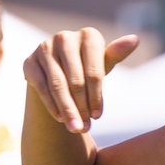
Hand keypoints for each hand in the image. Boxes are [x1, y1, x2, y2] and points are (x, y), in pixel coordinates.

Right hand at [23, 28, 138, 132]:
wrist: (60, 69)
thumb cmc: (89, 66)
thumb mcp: (104, 63)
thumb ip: (117, 54)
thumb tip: (135, 39)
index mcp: (89, 35)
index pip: (94, 71)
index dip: (96, 96)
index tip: (99, 116)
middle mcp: (65, 37)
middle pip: (75, 80)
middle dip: (81, 107)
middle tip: (85, 128)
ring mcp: (45, 48)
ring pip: (57, 85)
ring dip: (67, 110)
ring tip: (75, 128)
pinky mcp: (29, 61)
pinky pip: (41, 87)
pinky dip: (51, 104)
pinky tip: (59, 118)